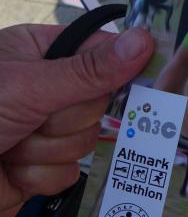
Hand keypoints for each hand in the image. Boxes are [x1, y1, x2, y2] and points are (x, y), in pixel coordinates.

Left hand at [0, 24, 153, 211]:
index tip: (139, 81)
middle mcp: (45, 89)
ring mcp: (43, 129)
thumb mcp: (27, 86)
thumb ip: (89, 71)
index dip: (118, 71)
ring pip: (85, 141)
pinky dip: (39, 175)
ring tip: (10, 145)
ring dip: (46, 150)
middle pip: (98, 104)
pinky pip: (69, 172)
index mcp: (39, 53)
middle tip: (31, 119)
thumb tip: (144, 41)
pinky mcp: (40, 167)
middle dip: (65, 120)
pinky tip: (10, 169)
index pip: (104, 55)